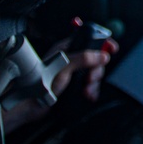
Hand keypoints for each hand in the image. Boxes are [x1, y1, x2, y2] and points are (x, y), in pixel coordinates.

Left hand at [0, 38, 118, 140]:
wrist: (31, 105)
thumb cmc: (39, 82)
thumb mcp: (64, 67)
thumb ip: (84, 58)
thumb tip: (102, 54)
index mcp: (67, 48)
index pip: (89, 38)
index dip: (101, 42)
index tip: (111, 47)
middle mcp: (71, 58)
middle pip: (95, 58)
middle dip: (97, 69)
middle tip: (91, 77)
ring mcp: (72, 72)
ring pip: (93, 73)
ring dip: (94, 83)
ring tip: (87, 90)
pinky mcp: (73, 86)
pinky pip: (89, 86)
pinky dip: (91, 91)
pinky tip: (87, 95)